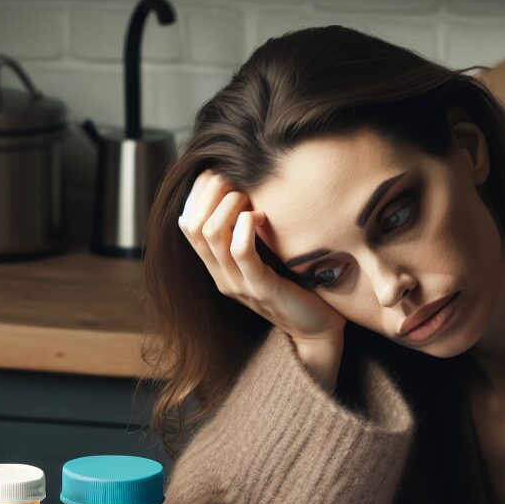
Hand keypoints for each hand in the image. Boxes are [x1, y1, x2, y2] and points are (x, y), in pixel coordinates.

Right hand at [178, 169, 344, 389]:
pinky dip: (248, 224)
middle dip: (212, 191)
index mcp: (218, 268)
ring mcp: (239, 285)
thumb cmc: (297, 285)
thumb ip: (249, 232)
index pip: (188, 223)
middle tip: (237, 180)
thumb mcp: (266, 255)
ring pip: (212, 233)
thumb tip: (243, 190)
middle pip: (194, 224)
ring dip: (230, 204)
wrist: (317, 328)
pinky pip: (241, 250)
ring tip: (251, 198)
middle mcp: (222, 277)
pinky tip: (263, 217)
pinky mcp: (261, 288)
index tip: (223, 175)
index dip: (199, 192)